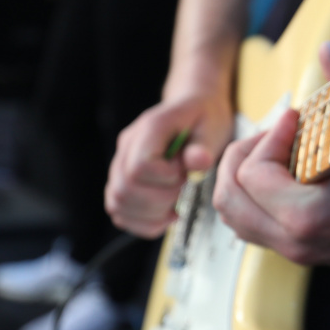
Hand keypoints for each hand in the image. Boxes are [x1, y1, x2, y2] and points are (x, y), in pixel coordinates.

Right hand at [105, 92, 234, 237]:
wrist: (194, 108)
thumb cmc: (204, 116)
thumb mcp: (213, 125)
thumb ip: (203, 145)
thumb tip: (197, 161)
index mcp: (150, 128)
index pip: (140, 166)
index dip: (166, 179)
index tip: (185, 173)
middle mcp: (128, 145)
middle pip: (124, 189)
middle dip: (159, 200)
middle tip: (182, 190)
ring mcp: (122, 162)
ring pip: (117, 202)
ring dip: (149, 214)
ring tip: (174, 205)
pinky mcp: (123, 178)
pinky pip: (118, 209)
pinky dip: (141, 221)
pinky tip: (164, 214)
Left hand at [212, 110, 329, 268]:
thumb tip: (325, 49)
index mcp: (306, 217)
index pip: (251, 173)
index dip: (268, 136)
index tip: (295, 118)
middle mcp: (293, 241)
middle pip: (228, 198)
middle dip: (242, 157)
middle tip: (274, 134)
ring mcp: (295, 252)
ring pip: (234, 216)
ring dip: (242, 179)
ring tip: (274, 152)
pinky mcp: (299, 252)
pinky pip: (252, 226)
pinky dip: (252, 197)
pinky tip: (283, 173)